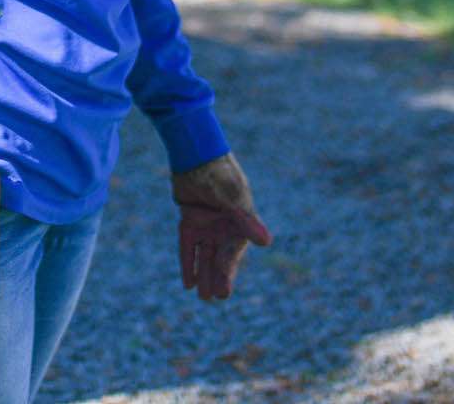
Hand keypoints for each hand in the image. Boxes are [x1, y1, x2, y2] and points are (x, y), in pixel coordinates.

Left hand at [171, 151, 271, 300]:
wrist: (196, 155)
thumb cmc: (220, 176)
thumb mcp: (234, 199)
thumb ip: (247, 222)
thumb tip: (267, 243)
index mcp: (239, 223)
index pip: (233, 253)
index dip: (227, 272)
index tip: (223, 292)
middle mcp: (224, 226)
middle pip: (219, 257)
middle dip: (216, 277)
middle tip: (212, 298)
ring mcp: (207, 224)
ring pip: (204, 255)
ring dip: (203, 273)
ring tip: (202, 297)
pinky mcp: (190, 220)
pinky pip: (188, 246)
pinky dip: (188, 262)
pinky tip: (187, 282)